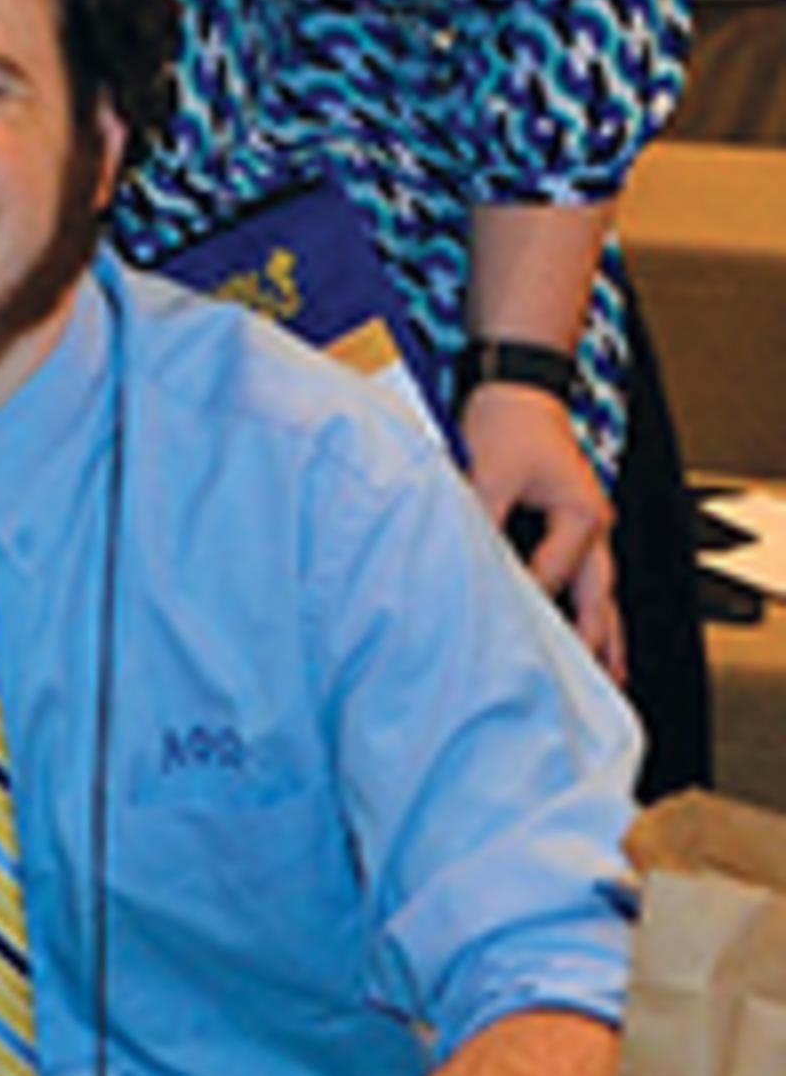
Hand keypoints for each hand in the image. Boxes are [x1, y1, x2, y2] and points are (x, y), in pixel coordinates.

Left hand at [460, 382, 621, 678]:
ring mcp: (588, 527)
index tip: (505, 641)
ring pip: (602, 591)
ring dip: (603, 631)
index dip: (527, 606)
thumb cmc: (505, 425)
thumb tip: (464, 564)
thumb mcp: (487, 475)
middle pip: (599, 597)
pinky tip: (587, 630)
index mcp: (580, 517)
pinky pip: (586, 574)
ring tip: (611, 676)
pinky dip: (589, 605)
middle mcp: (593, 527)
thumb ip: (480, 521)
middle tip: (595, 688)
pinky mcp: (572, 524)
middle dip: (595, 642)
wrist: (516, 388)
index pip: (552, 577)